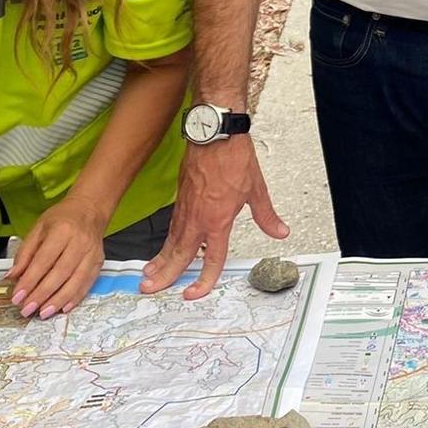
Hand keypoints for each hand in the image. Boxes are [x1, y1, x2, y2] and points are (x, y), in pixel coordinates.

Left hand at [7, 198, 106, 318]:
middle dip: (42, 294)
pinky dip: (75, 298)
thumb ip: (25, 253)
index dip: (30, 280)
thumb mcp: (38, 229)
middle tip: (27, 309)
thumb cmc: (61, 219)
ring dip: (58, 300)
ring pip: (75, 281)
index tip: (17, 297)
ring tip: (43, 313)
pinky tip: (63, 308)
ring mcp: (92, 253)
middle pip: (60, 273)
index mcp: (62, 231)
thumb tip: (12, 277)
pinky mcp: (99, 262)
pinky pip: (87, 283)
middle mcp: (79, 242)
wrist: (90, 210)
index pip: (44, 260)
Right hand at [140, 136, 289, 299]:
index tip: (193, 293)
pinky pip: (170, 227)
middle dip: (164, 275)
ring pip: (170, 242)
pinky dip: (164, 242)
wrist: (214, 134)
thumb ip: (266, 215)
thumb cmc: (233, 158)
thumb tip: (280, 230)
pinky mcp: (179, 199)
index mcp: (217, 220)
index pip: (211, 259)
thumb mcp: (256, 190)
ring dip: (159, 261)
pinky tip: (162, 249)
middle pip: (179, 255)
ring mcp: (185, 209)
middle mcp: (197, 219)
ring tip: (148, 276)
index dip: (203, 280)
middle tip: (150, 289)